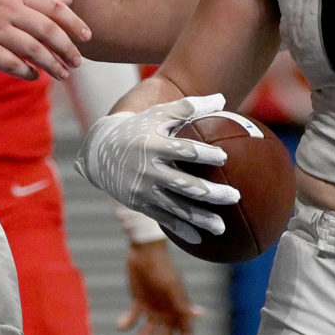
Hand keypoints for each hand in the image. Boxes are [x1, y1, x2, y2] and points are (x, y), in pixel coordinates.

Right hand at [0, 0, 89, 80]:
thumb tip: (70, 0)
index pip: (53, 7)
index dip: (73, 23)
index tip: (87, 38)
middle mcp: (7, 9)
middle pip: (46, 31)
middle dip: (66, 48)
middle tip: (77, 62)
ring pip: (32, 50)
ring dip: (51, 65)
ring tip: (63, 74)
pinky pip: (11, 63)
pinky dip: (27, 72)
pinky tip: (35, 76)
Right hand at [78, 93, 240, 243]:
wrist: (100, 150)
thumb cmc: (138, 127)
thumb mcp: (159, 113)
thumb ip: (189, 107)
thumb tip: (222, 97)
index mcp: (155, 145)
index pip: (183, 150)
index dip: (203, 154)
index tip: (223, 157)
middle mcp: (149, 170)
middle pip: (184, 184)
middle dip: (210, 192)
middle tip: (235, 196)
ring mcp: (144, 190)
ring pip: (176, 207)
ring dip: (200, 218)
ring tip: (223, 227)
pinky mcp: (140, 204)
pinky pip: (163, 219)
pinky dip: (181, 229)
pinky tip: (200, 237)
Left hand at [120, 240, 201, 334]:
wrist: (144, 251)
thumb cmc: (162, 268)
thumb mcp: (172, 288)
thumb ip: (184, 304)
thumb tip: (202, 315)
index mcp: (180, 309)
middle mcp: (168, 311)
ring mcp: (153, 307)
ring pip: (148, 332)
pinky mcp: (139, 302)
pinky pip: (133, 318)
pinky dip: (127, 324)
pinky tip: (122, 326)